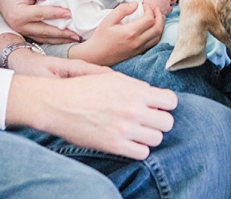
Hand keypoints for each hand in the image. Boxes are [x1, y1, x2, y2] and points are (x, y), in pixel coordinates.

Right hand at [0, 0, 79, 43]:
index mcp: (18, 14)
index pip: (42, 14)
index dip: (57, 13)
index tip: (71, 13)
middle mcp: (18, 25)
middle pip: (44, 31)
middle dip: (62, 33)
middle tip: (77, 34)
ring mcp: (20, 30)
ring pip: (43, 37)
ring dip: (59, 39)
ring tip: (74, 38)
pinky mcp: (23, 31)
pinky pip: (40, 37)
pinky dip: (52, 38)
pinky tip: (63, 38)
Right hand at [6, 67, 176, 159]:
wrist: (59, 103)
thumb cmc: (84, 88)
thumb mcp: (112, 78)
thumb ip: (136, 86)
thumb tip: (153, 94)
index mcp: (136, 91)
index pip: (171, 101)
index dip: (165, 104)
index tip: (157, 106)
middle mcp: (134, 110)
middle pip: (167, 122)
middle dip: (159, 121)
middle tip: (147, 120)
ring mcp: (125, 129)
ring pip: (157, 139)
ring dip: (149, 136)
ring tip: (137, 132)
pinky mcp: (115, 146)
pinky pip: (143, 153)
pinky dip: (139, 149)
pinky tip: (130, 142)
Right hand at [68, 2, 164, 65]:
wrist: (96, 55)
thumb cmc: (101, 37)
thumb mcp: (108, 19)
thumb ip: (122, 9)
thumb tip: (136, 4)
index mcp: (130, 32)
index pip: (149, 19)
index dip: (150, 9)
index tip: (145, 5)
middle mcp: (137, 42)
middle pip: (157, 28)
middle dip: (159, 16)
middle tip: (155, 9)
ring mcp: (139, 49)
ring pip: (157, 37)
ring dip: (160, 26)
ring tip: (157, 17)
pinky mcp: (138, 53)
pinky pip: (153, 44)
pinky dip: (157, 34)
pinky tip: (153, 28)